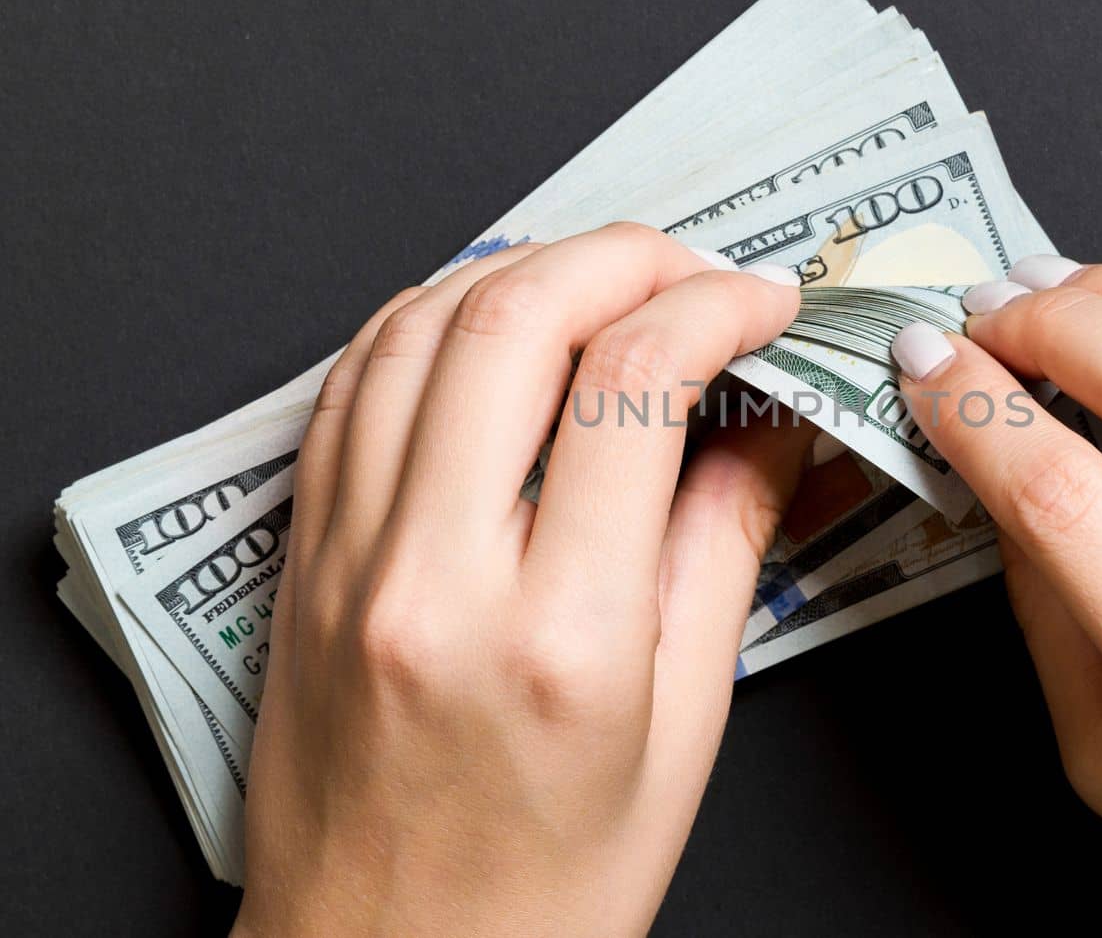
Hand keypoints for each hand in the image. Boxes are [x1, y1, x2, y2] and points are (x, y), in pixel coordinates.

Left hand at [232, 223, 807, 936]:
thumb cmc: (541, 890)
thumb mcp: (680, 730)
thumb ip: (724, 548)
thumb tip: (770, 422)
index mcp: (558, 635)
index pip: (635, 382)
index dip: (716, 308)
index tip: (761, 304)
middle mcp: (433, 577)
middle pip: (520, 316)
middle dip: (626, 256)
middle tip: (693, 271)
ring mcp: (347, 559)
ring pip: (420, 325)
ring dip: (526, 267)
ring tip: (603, 279)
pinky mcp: (302, 558)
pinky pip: (351, 383)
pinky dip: (428, 318)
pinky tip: (490, 320)